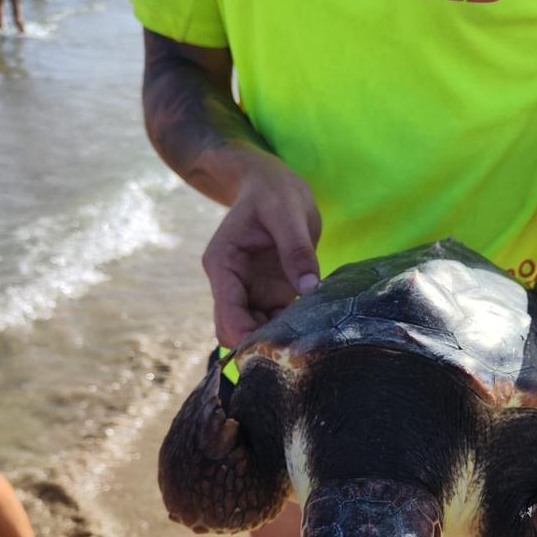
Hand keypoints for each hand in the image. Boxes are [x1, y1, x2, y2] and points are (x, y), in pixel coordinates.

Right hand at [202, 151, 321, 347]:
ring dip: (276, 339)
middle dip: (259, 343)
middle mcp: (232, 283)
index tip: (269, 348)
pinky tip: (313, 330)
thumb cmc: (274, 192)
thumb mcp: (286, 212)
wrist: (274, 185)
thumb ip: (296, 249)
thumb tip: (308, 286)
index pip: (226, 308)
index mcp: (223, 263)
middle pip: (235, 328)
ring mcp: (252, 291)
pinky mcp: (272, 293)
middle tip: (294, 351)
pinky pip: (278, 320)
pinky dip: (292, 328)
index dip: (243, 332)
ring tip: (307, 343)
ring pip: (255, 330)